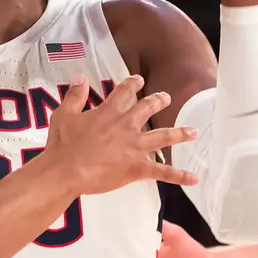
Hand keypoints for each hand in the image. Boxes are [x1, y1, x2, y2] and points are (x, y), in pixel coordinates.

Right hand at [43, 74, 197, 194]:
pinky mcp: (137, 167)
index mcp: (109, 112)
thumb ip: (75, 95)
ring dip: (179, 134)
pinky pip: (163, 172)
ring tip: (193, 131)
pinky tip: (194, 178)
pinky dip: (179, 176)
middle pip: (148, 108)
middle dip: (158, 101)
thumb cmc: (63, 144)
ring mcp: (135, 146)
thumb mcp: (64, 114)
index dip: (132, 84)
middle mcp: (126, 126)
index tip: (139, 79)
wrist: (67, 170)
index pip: (124, 92)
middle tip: (166, 97)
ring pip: (163, 137)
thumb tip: (81, 78)